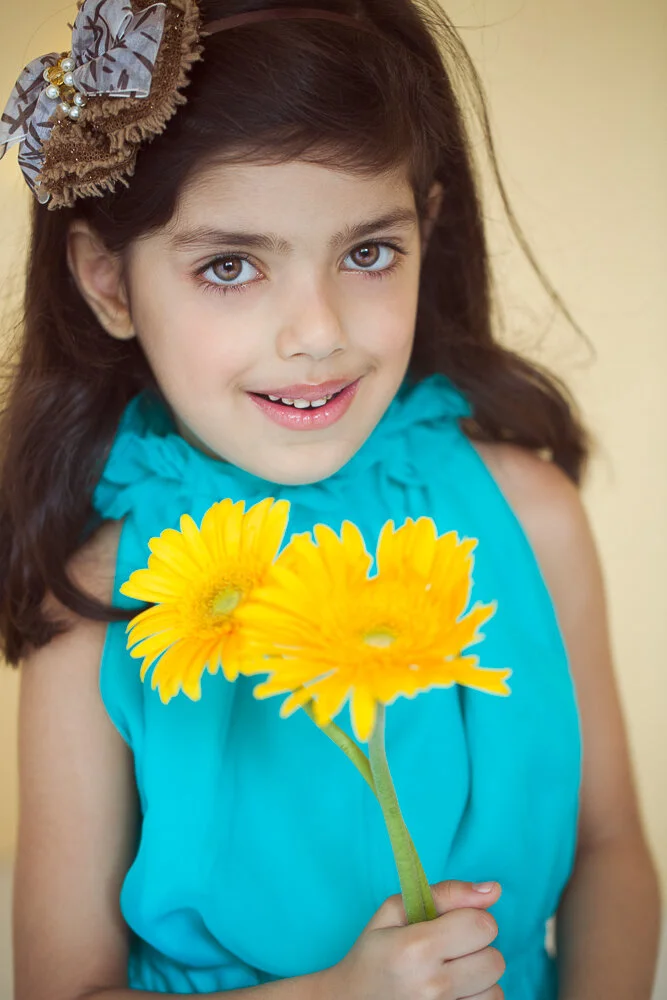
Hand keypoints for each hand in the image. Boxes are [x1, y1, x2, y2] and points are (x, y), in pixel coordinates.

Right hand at [319, 880, 504, 999]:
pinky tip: (453, 993)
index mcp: (417, 948)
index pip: (482, 926)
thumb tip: (494, 888)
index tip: (453, 923)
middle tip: (450, 950)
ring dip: (478, 978)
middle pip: (495, 960)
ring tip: (449, 974)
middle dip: (477, 949)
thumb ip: (446, 894)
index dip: (472, 917)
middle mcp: (433, 986)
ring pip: (495, 989)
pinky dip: (476, 998)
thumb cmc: (375, 953)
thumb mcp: (396, 910)